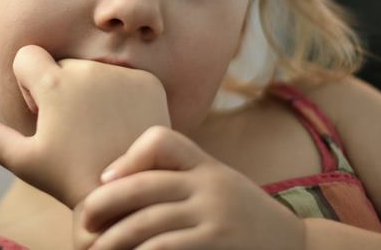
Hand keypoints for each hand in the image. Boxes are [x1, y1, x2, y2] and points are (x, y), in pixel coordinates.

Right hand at [0, 45, 170, 207]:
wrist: (131, 193)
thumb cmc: (71, 179)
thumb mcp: (25, 162)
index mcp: (53, 84)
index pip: (27, 55)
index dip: (27, 82)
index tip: (42, 111)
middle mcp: (88, 69)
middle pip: (61, 64)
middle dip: (60, 88)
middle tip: (72, 130)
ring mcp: (121, 74)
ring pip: (92, 71)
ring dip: (89, 92)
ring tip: (98, 131)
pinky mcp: (149, 82)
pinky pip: (123, 77)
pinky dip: (120, 95)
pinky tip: (122, 125)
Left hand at [77, 126, 306, 249]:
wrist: (298, 249)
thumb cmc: (244, 219)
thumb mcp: (217, 187)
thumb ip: (180, 178)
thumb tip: (118, 182)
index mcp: (206, 166)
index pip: (162, 141)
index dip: (127, 158)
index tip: (104, 180)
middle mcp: (211, 185)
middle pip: (144, 186)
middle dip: (105, 205)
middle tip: (83, 223)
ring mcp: (216, 217)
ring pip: (148, 224)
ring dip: (115, 241)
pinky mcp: (218, 244)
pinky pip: (166, 248)